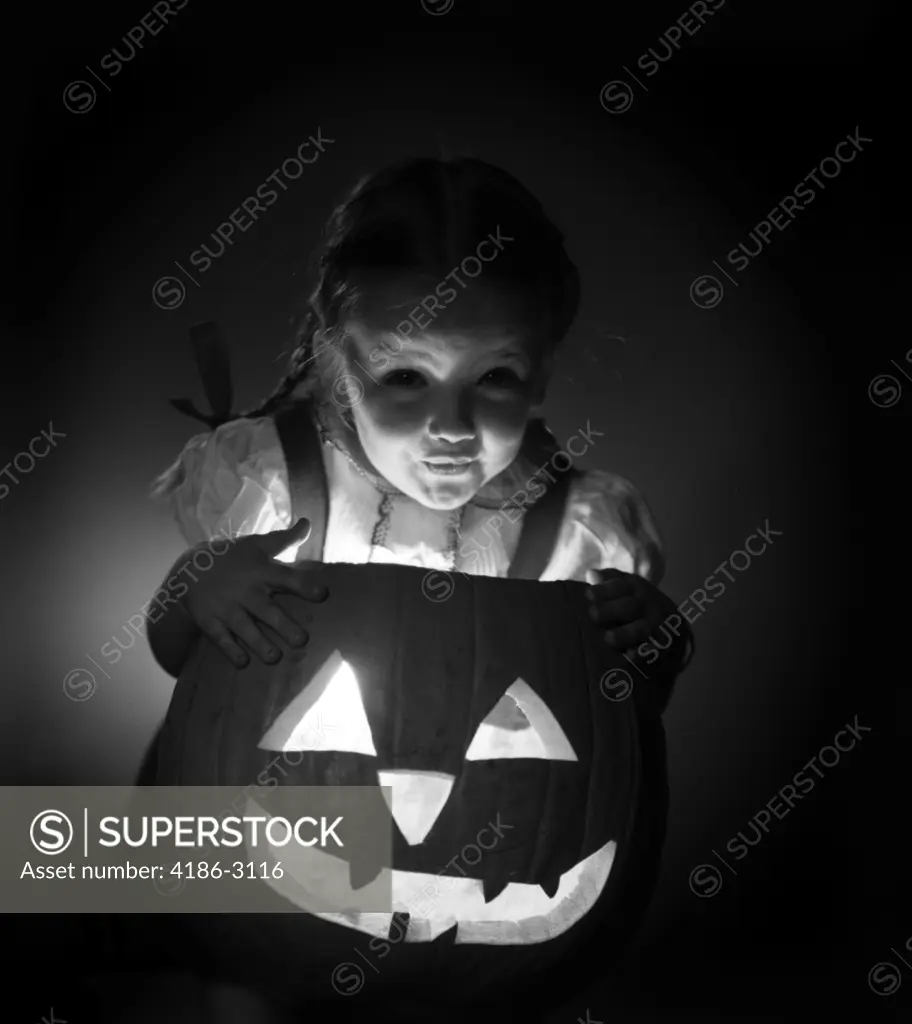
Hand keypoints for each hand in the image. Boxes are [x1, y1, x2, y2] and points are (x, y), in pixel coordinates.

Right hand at [181, 517, 327, 667]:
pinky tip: (243, 662)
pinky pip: (221, 638)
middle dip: (283, 625)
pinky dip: (231, 650)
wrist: (190, 569)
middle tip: (301, 639)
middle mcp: (246, 591)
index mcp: (261, 572)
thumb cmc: (234, 558)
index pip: (286, 577)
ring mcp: (227, 608)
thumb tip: (308, 522)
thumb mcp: (257, 545)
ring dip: (259, 643)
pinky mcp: (211, 621)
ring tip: (274, 657)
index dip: (304, 585)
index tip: (322, 593)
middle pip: (266, 610)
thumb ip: (285, 539)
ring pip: (245, 628)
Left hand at [584, 568, 684, 665]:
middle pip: (631, 606)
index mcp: (636, 588)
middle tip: (593, 614)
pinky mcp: (662, 645)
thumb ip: (608, 580)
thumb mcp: (625, 586)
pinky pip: (655, 650)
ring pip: (643, 629)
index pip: (620, 587)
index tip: (588, 594)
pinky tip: (631, 656)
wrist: (669, 620)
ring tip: (608, 638)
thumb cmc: (633, 602)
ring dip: (626, 634)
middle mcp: (647, 605)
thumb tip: (592, 574)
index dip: (604, 590)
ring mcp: (656, 625)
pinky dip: (645, 653)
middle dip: (612, 610)